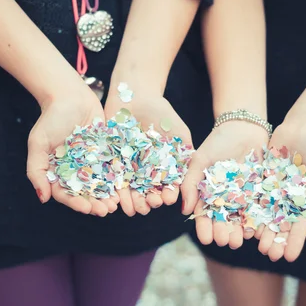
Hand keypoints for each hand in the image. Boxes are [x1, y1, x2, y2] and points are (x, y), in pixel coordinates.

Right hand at [26, 81, 118, 216]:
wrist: (70, 96)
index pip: (66, 194)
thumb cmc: (51, 118)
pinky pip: (113, 169)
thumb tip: (43, 199)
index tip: (87, 209)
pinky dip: (118, 180)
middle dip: (95, 203)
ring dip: (108, 196)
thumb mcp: (38, 143)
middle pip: (85, 193)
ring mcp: (92, 163)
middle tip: (106, 210)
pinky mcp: (106, 153)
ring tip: (116, 204)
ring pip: (101, 184)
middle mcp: (75, 171)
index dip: (76, 203)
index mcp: (58, 172)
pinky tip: (125, 187)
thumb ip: (37, 170)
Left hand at [104, 84, 191, 216]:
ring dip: (132, 202)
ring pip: (130, 190)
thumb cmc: (162, 113)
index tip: (168, 199)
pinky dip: (114, 192)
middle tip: (151, 205)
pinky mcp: (111, 162)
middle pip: (147, 192)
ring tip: (134, 210)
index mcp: (162, 167)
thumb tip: (194, 178)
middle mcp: (146, 171)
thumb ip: (186, 154)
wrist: (136, 96)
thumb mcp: (179, 132)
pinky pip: (112, 179)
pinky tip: (116, 202)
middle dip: (150, 201)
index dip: (167, 194)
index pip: (166, 185)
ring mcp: (128, 168)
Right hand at [181, 121, 269, 249]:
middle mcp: (223, 199)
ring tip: (238, 241)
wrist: (243, 128)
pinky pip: (257, 211)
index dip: (204, 227)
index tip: (206, 238)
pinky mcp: (258, 193)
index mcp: (206, 193)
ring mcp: (241, 197)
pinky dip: (255, 222)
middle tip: (224, 241)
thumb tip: (185, 211)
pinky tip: (254, 231)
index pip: (204, 215)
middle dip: (222, 233)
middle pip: (222, 221)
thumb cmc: (217, 142)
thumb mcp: (199, 160)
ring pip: (239, 220)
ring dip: (238, 232)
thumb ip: (190, 183)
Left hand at [256, 122, 305, 261]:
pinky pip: (253, 199)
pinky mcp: (260, 182)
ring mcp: (273, 193)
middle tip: (269, 255)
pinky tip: (244, 224)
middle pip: (281, 226)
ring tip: (256, 245)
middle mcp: (289, 202)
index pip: (300, 228)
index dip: (294, 242)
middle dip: (276, 240)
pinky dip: (249, 212)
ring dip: (261, 231)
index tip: (288, 257)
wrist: (301, 130)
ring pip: (265, 216)